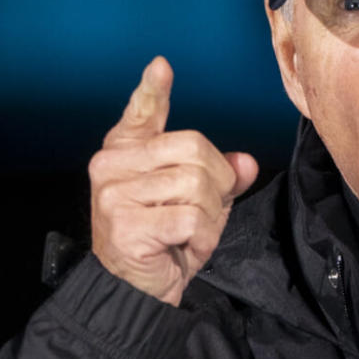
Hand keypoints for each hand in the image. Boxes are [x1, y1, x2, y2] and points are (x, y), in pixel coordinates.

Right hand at [89, 57, 257, 305]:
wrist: (135, 292)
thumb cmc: (165, 241)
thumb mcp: (198, 203)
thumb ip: (221, 177)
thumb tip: (246, 164)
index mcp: (124, 152)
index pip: (140, 114)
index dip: (152, 91)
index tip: (161, 67)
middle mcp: (111, 166)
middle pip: (194, 149)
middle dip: (217, 184)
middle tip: (203, 215)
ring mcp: (114, 195)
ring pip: (197, 185)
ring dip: (210, 217)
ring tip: (189, 234)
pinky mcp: (125, 225)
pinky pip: (192, 218)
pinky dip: (201, 239)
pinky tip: (182, 249)